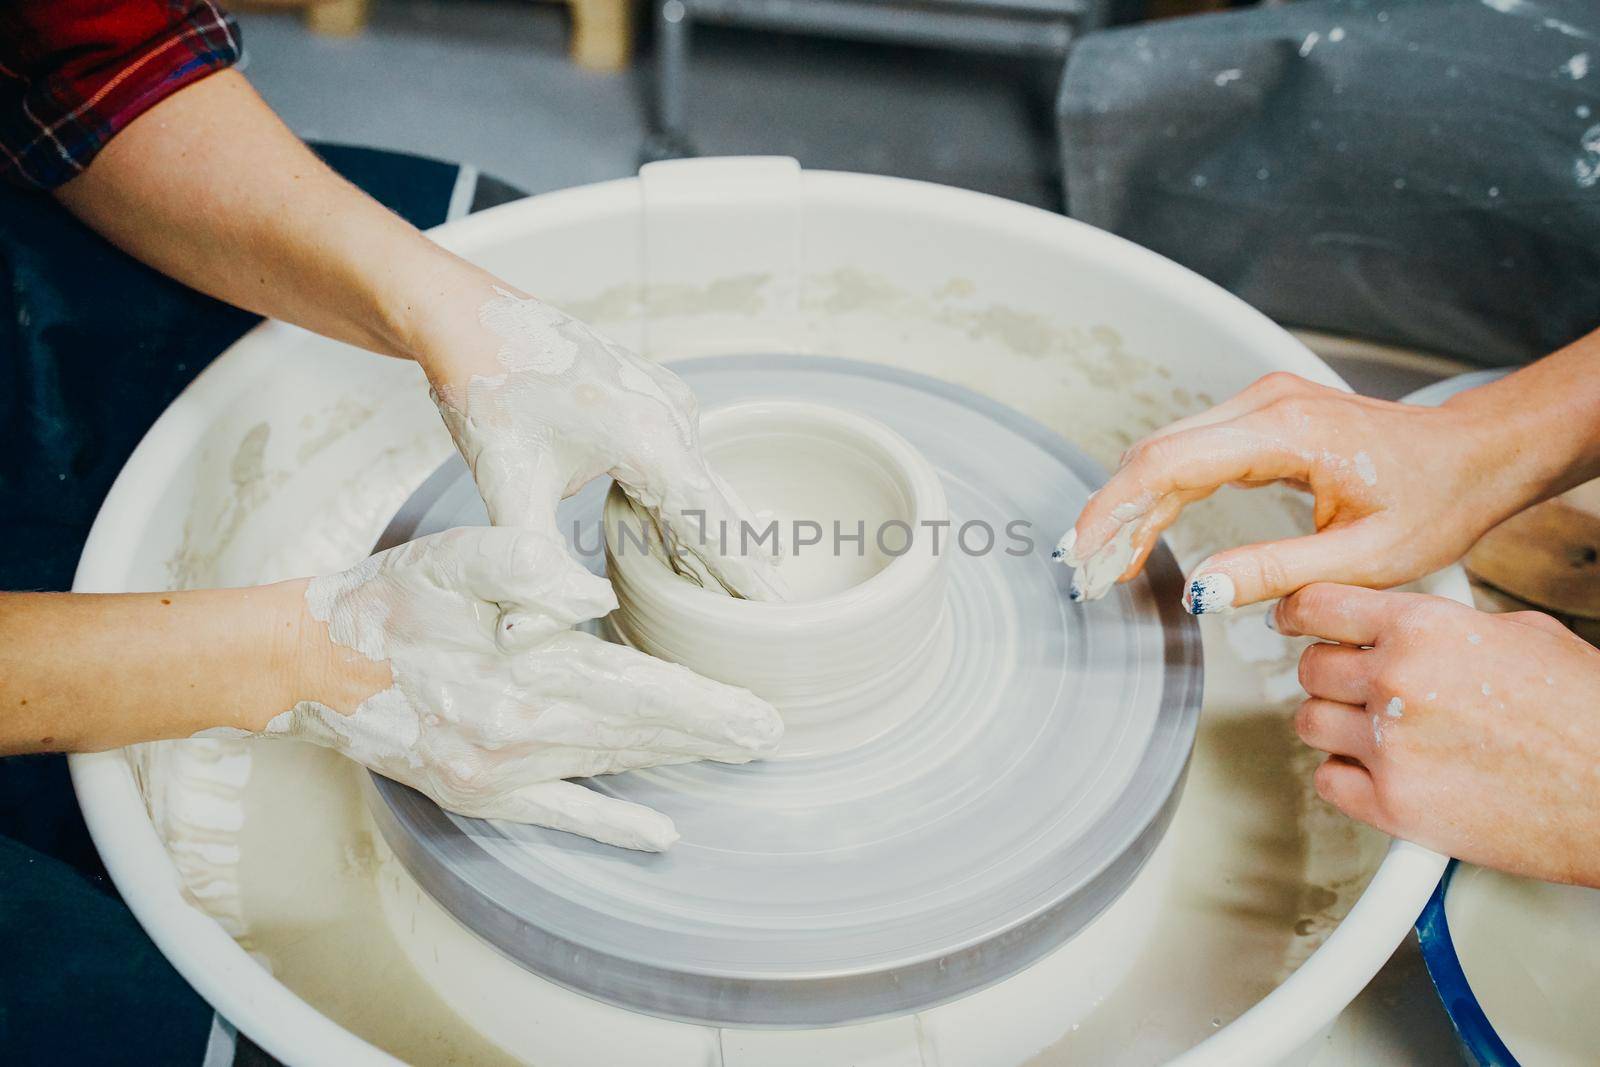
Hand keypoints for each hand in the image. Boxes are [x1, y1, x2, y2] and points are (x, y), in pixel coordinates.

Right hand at [276, 526, 782, 850]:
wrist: (308, 663)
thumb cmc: (386, 601)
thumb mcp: (448, 557)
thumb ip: (521, 563)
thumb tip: (592, 596)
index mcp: (520, 672)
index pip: (637, 690)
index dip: (703, 703)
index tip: (759, 711)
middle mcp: (518, 732)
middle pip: (637, 734)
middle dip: (709, 735)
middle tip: (771, 736)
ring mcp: (499, 772)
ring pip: (609, 767)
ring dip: (674, 763)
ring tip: (733, 756)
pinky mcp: (479, 792)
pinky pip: (560, 813)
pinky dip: (611, 821)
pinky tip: (657, 832)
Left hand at [420, 284, 786, 601]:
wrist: (469, 316)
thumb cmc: (487, 391)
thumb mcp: (505, 485)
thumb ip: (532, 562)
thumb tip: (534, 627)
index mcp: (647, 437)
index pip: (713, 523)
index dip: (745, 575)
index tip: (778, 613)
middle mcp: (672, 415)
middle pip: (719, 506)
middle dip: (742, 566)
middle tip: (770, 620)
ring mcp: (668, 402)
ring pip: (701, 484)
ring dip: (710, 538)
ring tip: (730, 596)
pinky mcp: (655, 398)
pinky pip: (684, 461)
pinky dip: (686, 505)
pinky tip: (683, 543)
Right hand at [1052, 372, 1529, 611]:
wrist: (1473, 456)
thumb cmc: (1433, 499)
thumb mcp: (1363, 558)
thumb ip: (1275, 573)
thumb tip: (1200, 591)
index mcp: (1285, 431)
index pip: (1167, 465)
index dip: (1115, 513)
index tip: (1085, 556)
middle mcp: (1264, 405)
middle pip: (1153, 454)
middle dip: (1110, 514)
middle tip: (1085, 572)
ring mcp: (1260, 405)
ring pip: (1164, 451)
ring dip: (1130, 505)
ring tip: (1107, 562)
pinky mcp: (1260, 418)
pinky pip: (1189, 451)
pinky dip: (1157, 493)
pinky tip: (1143, 533)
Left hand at [1276, 584, 1599, 886]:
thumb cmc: (1589, 718)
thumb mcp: (1523, 635)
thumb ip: (1445, 625)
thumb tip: (1404, 624)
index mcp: (1424, 628)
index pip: (1317, 604)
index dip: (1298, 612)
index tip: (1291, 621)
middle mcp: (1397, 681)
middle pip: (1310, 668)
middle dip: (1332, 675)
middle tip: (1360, 685)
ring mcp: (1389, 746)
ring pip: (1310, 722)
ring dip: (1337, 724)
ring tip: (1381, 729)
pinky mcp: (1393, 807)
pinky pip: (1329, 780)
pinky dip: (1348, 776)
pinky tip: (1384, 770)